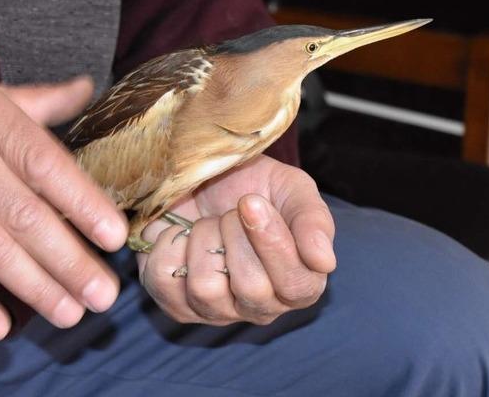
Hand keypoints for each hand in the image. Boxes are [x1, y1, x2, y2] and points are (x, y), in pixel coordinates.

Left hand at [136, 155, 334, 324]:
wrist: (206, 177)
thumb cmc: (256, 187)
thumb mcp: (293, 190)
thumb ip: (314, 222)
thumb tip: (324, 262)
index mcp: (300, 284)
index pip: (295, 285)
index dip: (272, 244)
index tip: (251, 202)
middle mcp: (261, 307)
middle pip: (251, 288)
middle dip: (234, 234)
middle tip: (230, 211)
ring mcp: (217, 310)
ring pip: (205, 289)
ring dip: (201, 240)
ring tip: (207, 224)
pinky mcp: (177, 305)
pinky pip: (164, 282)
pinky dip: (168, 245)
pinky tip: (180, 233)